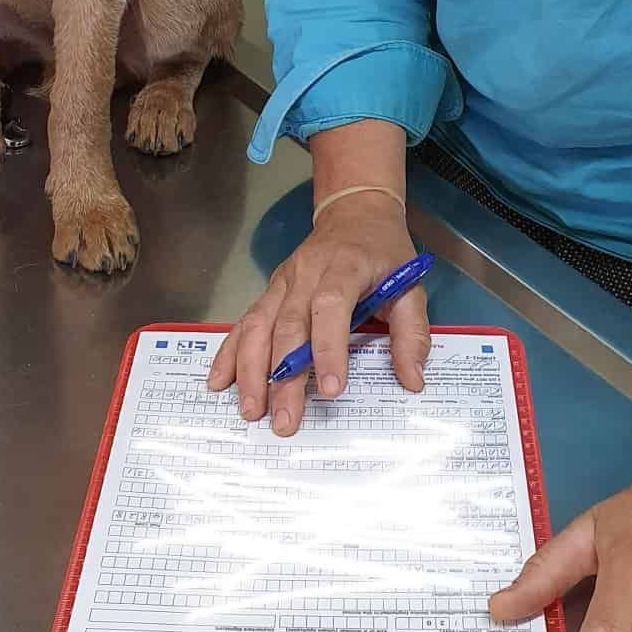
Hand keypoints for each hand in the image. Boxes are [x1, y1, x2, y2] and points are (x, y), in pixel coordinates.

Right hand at [207, 195, 425, 434]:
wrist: (355, 212)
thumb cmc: (383, 252)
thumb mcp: (410, 284)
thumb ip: (412, 333)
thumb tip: (412, 380)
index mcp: (345, 267)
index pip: (330, 307)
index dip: (327, 348)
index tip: (330, 390)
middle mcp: (307, 273)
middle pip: (288, 325)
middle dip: (283, 377)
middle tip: (284, 420)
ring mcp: (283, 281)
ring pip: (258, 325)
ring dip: (250, 370)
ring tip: (251, 410)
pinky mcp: (270, 290)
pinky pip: (245, 321)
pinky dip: (230, 351)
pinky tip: (220, 380)